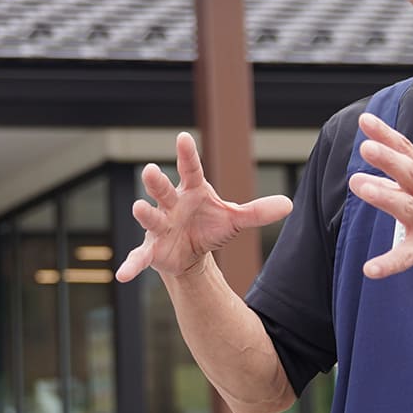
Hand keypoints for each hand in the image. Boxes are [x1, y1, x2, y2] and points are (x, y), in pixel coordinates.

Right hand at [115, 132, 292, 282]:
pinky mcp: (152, 249)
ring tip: (138, 207)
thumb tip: (289, 204)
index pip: (190, 169)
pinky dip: (131, 265)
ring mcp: (159, 225)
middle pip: (163, 189)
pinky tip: (122, 275)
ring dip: (144, 212)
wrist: (190, 251)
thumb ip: (257, 212)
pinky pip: (139, 257)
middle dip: (156, 181)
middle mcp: (171, 204)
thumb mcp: (234, 219)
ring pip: (149, 216)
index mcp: (192, 191)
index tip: (183, 137)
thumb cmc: (208, 225)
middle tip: (150, 170)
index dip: (187, 154)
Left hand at [348, 111, 412, 285]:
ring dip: (383, 195)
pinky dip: (388, 263)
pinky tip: (370, 269)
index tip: (365, 120)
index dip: (386, 135)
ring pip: (406, 207)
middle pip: (409, 173)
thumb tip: (370, 174)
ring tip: (359, 185)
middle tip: (366, 147)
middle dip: (388, 159)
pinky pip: (407, 257)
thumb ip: (402, 183)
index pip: (407, 152)